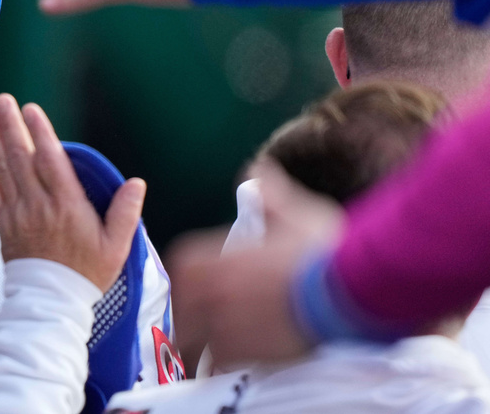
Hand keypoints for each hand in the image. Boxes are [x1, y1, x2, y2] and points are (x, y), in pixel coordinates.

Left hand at [0, 93, 146, 292]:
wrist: (50, 303)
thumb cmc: (87, 273)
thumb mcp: (117, 247)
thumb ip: (126, 213)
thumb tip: (136, 182)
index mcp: (68, 206)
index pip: (51, 161)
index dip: (40, 132)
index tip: (32, 109)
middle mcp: (39, 205)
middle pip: (22, 158)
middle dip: (12, 126)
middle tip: (4, 99)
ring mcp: (18, 213)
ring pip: (5, 169)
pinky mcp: (4, 223)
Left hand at [169, 161, 335, 368]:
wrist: (348, 291)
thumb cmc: (325, 252)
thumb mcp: (297, 214)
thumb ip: (271, 195)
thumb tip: (257, 171)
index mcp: (225, 257)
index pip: (184, 264)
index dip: (187, 276)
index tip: (193, 284)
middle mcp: (217, 290)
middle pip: (182, 305)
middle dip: (188, 314)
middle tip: (197, 322)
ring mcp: (227, 321)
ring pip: (197, 336)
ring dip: (204, 339)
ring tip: (213, 345)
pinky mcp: (245, 350)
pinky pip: (219, 360)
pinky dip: (225, 360)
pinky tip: (237, 358)